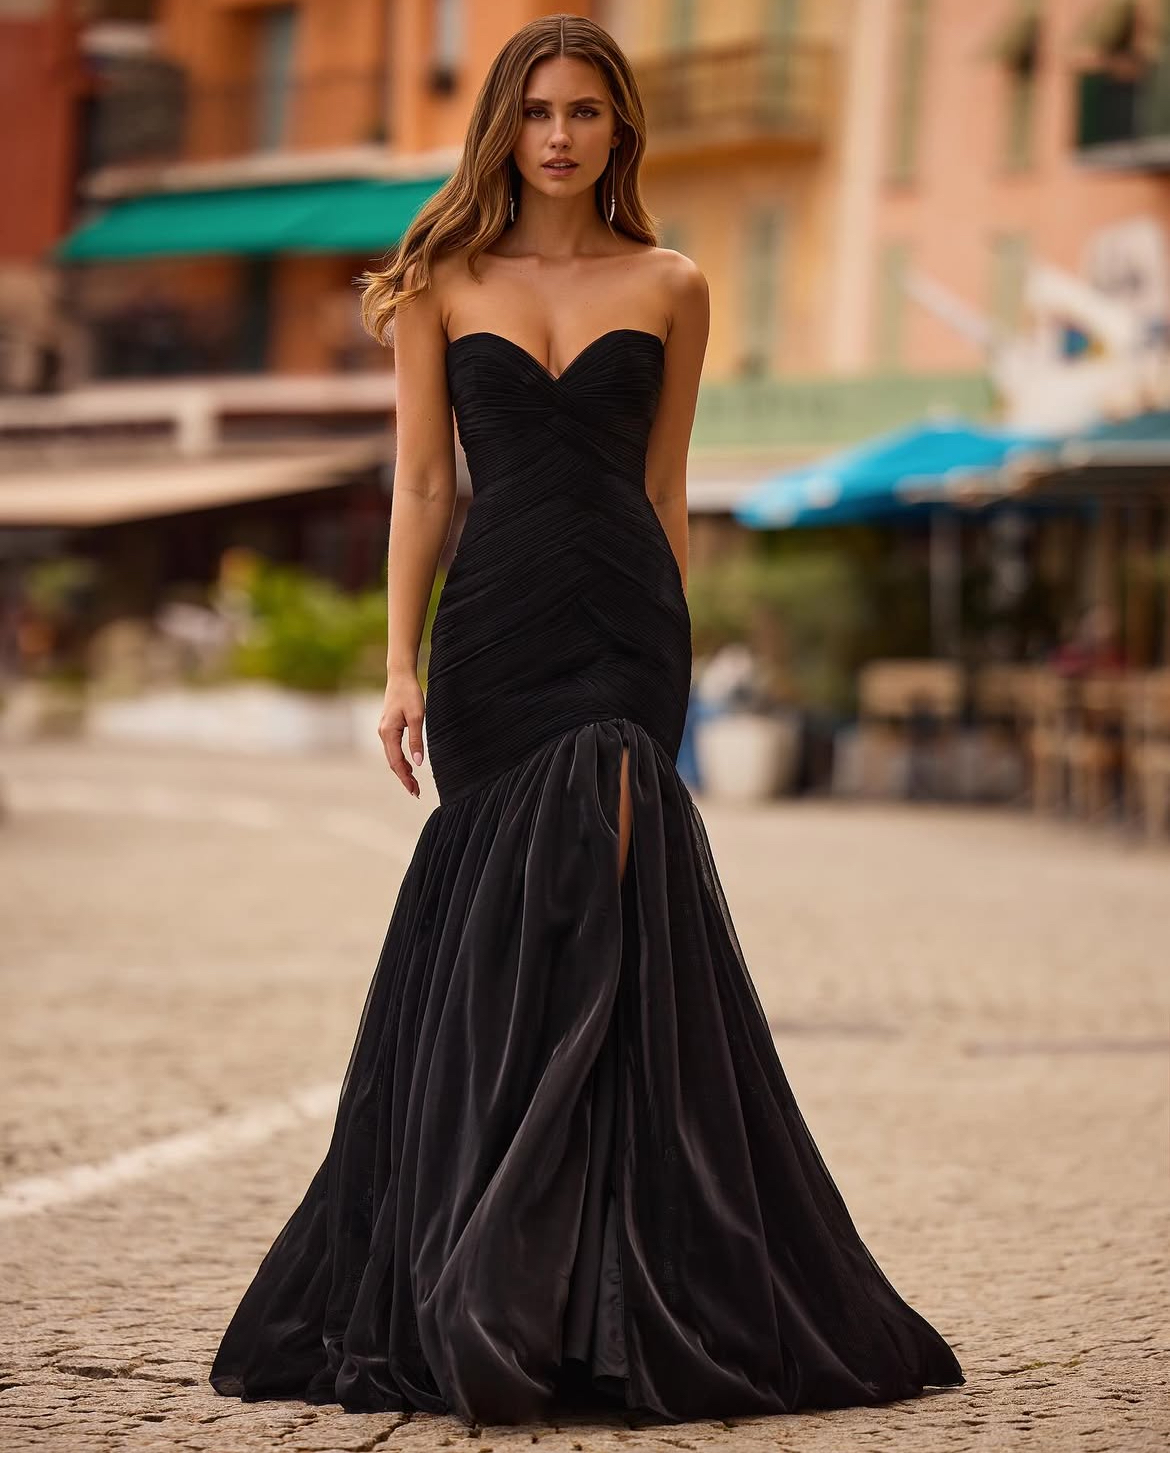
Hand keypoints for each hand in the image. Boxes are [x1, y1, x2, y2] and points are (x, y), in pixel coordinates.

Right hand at [379, 670, 425, 796]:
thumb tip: (418, 763)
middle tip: (416, 792)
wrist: (399, 677)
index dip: (405, 778)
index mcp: (389, 733)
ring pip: (392, 757)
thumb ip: (417, 740)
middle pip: (392, 762)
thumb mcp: (418, 717)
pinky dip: (400, 760)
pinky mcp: (387, 728)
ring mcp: (383, 731)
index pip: (396, 762)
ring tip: (414, 783)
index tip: (414, 791)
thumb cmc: (410, 694)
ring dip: (402, 770)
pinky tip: (409, 766)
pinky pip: (392, 749)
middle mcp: (383, 733)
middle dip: (404, 778)